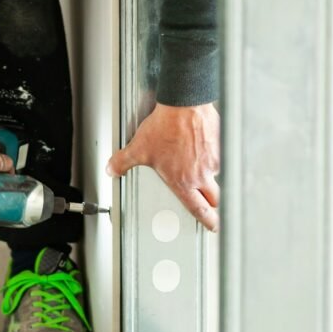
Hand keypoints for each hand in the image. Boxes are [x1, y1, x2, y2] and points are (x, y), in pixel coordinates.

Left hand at [107, 102, 219, 231]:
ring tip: (199, 163)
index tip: (212, 226)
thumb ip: (123, 162)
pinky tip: (204, 145)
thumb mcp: (138, 148)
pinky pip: (220, 155)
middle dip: (213, 204)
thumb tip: (111, 170)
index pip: (198, 209)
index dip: (207, 220)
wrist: (185, 105)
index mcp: (183, 181)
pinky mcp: (221, 145)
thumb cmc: (165, 127)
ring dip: (210, 173)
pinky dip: (213, 154)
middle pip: (214, 198)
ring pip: (216, 174)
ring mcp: (213, 160)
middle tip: (213, 206)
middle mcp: (201, 174)